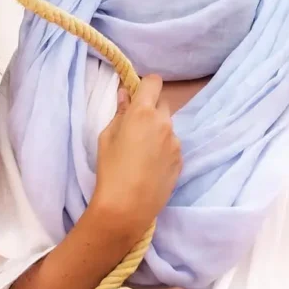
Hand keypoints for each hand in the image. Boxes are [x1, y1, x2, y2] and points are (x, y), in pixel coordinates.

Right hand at [92, 75, 181, 236]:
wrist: (128, 206)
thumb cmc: (110, 169)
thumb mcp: (107, 137)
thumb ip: (120, 112)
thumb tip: (126, 95)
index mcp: (143, 112)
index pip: (154, 82)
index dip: (146, 86)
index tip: (138, 96)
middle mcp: (164, 123)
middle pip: (163, 104)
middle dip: (151, 110)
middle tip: (136, 127)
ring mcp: (176, 142)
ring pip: (168, 127)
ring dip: (158, 131)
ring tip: (142, 153)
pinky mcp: (181, 160)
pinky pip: (172, 145)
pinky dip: (163, 149)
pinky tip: (151, 166)